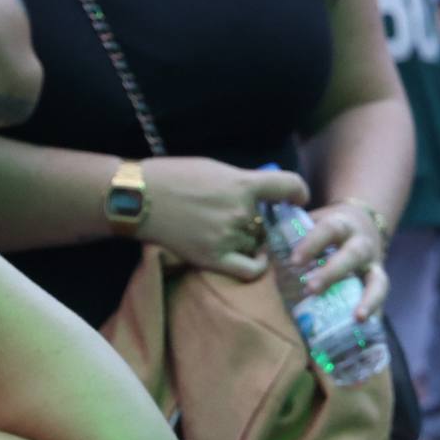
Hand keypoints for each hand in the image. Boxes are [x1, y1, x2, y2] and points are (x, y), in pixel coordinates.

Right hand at [139, 156, 305, 278]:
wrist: (140, 198)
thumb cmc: (174, 176)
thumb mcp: (215, 168)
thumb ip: (242, 182)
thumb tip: (262, 193)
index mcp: (242, 184)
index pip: (289, 186)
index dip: (299, 192)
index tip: (297, 198)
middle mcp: (241, 211)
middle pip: (268, 221)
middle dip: (262, 220)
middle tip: (246, 218)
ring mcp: (228, 237)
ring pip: (257, 243)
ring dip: (251, 240)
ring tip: (229, 232)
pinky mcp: (214, 258)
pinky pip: (249, 270)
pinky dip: (257, 266)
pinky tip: (255, 259)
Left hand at [292, 199, 389, 319]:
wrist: (363, 222)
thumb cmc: (327, 230)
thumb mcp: (311, 224)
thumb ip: (288, 238)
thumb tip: (257, 258)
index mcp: (341, 224)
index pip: (328, 229)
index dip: (312, 244)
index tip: (295, 261)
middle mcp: (361, 242)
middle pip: (352, 254)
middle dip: (333, 272)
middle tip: (312, 289)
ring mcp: (374, 263)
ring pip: (377, 278)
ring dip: (368, 298)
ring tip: (358, 318)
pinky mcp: (379, 280)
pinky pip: (382, 297)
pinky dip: (376, 311)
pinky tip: (366, 327)